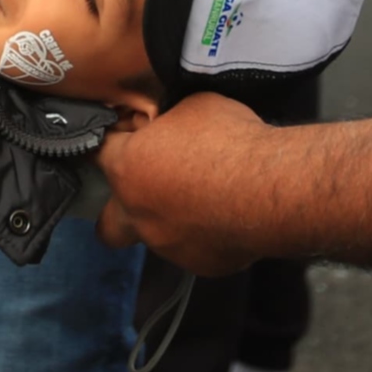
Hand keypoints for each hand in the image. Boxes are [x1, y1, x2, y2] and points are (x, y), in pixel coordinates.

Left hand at [96, 93, 278, 275]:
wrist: (271, 189)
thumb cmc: (228, 140)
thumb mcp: (193, 106)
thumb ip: (170, 121)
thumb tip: (171, 127)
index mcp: (128, 169)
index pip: (99, 152)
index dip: (112, 141)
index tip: (125, 136)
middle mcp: (139, 215)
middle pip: (107, 224)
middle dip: (118, 209)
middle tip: (146, 191)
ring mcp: (168, 246)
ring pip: (155, 237)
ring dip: (169, 220)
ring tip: (201, 199)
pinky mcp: (200, 265)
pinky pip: (193, 249)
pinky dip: (203, 235)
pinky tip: (226, 217)